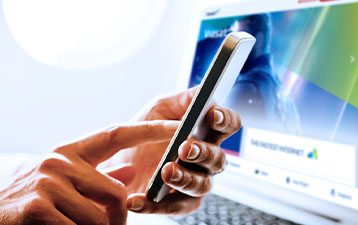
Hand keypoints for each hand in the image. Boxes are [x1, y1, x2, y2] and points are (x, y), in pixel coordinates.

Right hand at [0, 120, 178, 224]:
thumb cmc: (32, 198)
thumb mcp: (64, 179)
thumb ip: (98, 174)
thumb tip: (131, 171)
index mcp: (70, 151)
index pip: (118, 133)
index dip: (150, 128)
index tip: (178, 126)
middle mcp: (59, 160)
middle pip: (117, 191)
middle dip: (118, 218)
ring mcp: (47, 182)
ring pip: (102, 216)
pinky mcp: (37, 208)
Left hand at [114, 87, 240, 214]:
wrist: (120, 157)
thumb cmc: (145, 129)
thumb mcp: (160, 106)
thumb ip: (184, 99)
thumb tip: (202, 95)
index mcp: (205, 132)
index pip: (229, 125)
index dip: (226, 120)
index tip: (212, 115)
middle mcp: (205, 158)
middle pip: (219, 158)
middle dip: (203, 152)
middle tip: (184, 147)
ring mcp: (195, 181)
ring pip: (202, 185)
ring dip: (185, 178)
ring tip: (165, 171)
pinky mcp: (179, 203)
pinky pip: (176, 208)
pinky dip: (157, 205)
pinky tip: (137, 199)